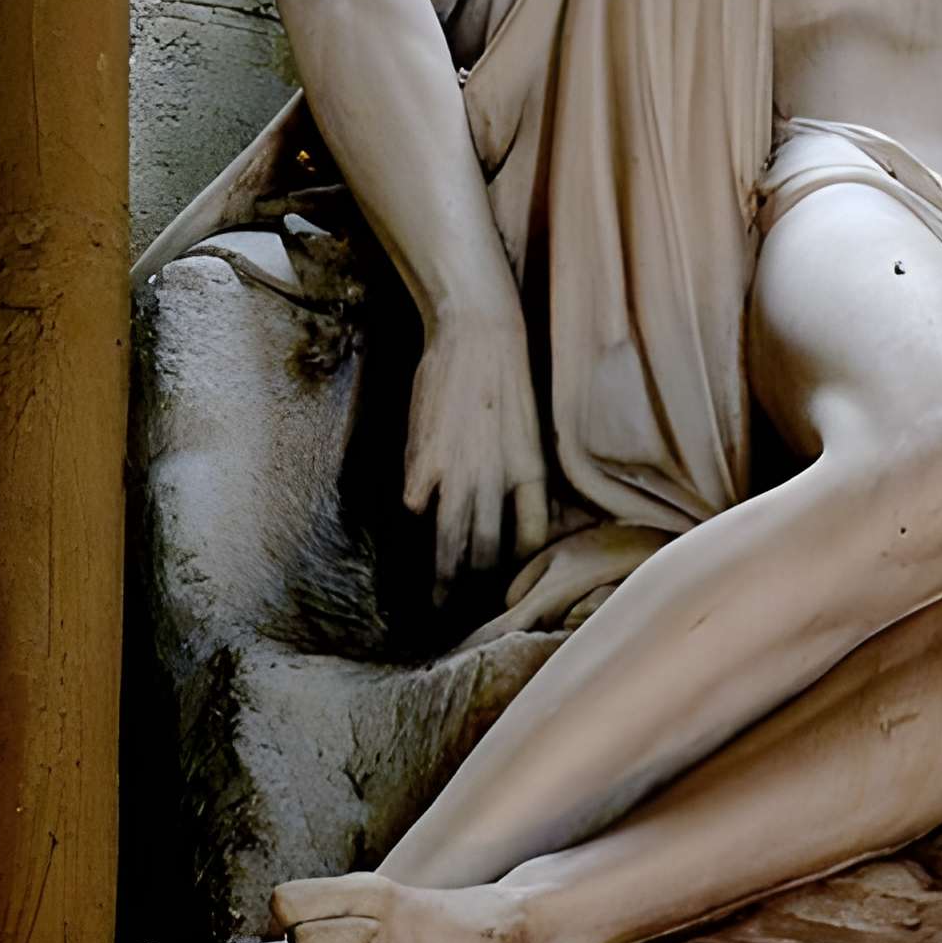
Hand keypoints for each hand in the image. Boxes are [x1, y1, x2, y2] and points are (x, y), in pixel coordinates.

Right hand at [404, 299, 548, 585]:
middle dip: (475, 584)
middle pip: (487, 549)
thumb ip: (521, 467)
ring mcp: (459, 473)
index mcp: (531, 470)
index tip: (506, 585)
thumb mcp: (529, 426)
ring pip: (450, 539)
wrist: (479, 333)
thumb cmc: (507, 374)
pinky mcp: (424, 459)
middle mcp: (497, 480)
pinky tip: (409, 529)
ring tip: (435, 602)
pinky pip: (415, 504)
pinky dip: (412, 517)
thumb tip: (514, 501)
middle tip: (463, 609)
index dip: (520, 566)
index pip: (531, 536)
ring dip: (442, 575)